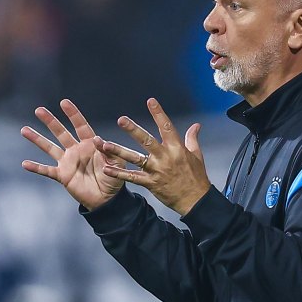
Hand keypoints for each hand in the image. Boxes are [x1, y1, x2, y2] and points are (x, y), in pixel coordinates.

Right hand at [20, 99, 122, 209]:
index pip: (80, 125)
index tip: (64, 102)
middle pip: (61, 132)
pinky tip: (25, 163)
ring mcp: (67, 162)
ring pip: (49, 148)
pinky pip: (47, 170)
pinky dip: (36, 168)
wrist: (106, 199)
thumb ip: (109, 150)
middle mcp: (76, 150)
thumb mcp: (116, 163)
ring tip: (24, 130)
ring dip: (37, 139)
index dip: (72, 114)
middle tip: (39, 110)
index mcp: (89, 144)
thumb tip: (97, 139)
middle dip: (50, 121)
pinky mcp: (62, 175)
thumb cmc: (113, 179)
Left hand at [96, 98, 211, 215]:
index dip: (158, 113)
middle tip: (121, 120)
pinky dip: (118, 174)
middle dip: (133, 130)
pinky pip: (132, 177)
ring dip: (119, 151)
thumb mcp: (197, 155)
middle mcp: (165, 157)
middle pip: (147, 141)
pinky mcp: (150, 183)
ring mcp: (156, 170)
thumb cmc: (196, 177)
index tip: (150, 101)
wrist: (195, 201)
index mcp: (177, 148)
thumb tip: (196, 125)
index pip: (166, 127)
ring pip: (135, 159)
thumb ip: (192, 138)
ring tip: (105, 144)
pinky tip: (106, 169)